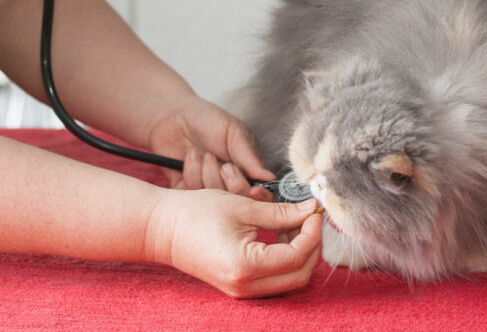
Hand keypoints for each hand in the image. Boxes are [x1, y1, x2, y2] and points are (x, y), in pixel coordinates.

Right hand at [144, 191, 321, 297]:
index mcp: (246, 267)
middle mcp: (245, 287)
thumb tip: (310, 211)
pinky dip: (284, 259)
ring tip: (293, 224)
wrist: (160, 228)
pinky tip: (279, 235)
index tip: (314, 211)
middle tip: (309, 219)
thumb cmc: (195, 213)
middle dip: (311, 246)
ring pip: (289, 280)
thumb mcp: (243, 207)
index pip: (297, 256)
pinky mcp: (238, 287)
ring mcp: (241, 291)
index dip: (312, 232)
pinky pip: (274, 279)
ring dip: (299, 253)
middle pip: (299, 275)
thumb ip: (281, 213)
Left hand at [146, 97, 275, 192]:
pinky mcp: (184, 189)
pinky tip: (190, 156)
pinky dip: (191, 174)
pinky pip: (191, 195)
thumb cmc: (208, 119)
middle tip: (226, 166)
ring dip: (209, 175)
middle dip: (234, 185)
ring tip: (205, 154)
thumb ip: (249, 157)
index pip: (259, 194)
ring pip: (214, 199)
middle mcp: (227, 183)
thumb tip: (269, 177)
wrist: (173, 114)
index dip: (260, 197)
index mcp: (245, 170)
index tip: (255, 190)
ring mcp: (206, 188)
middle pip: (238, 202)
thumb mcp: (234, 133)